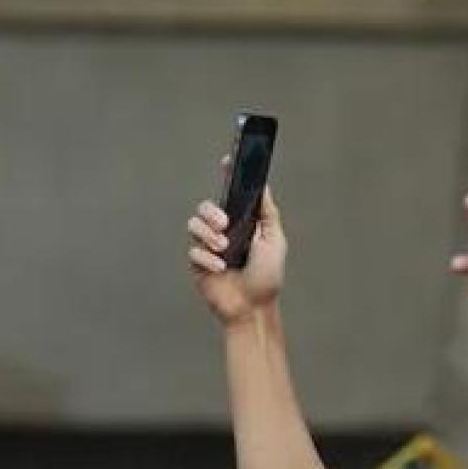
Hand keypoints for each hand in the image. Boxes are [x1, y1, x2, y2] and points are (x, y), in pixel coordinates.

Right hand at [188, 186, 287, 326]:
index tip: (227, 161)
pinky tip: (220, 267)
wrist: (253, 307)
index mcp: (240, 222)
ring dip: (208, 234)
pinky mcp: (198, 264)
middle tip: (224, 223)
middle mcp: (222, 231)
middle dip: (211, 212)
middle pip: (205, 207)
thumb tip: (263, 186)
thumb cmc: (266, 277)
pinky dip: (206, 258)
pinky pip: (193, 251)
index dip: (227, 175)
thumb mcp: (274, 241)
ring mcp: (208, 247)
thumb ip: (267, 213)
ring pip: (194, 225)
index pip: (230, 194)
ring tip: (223, 248)